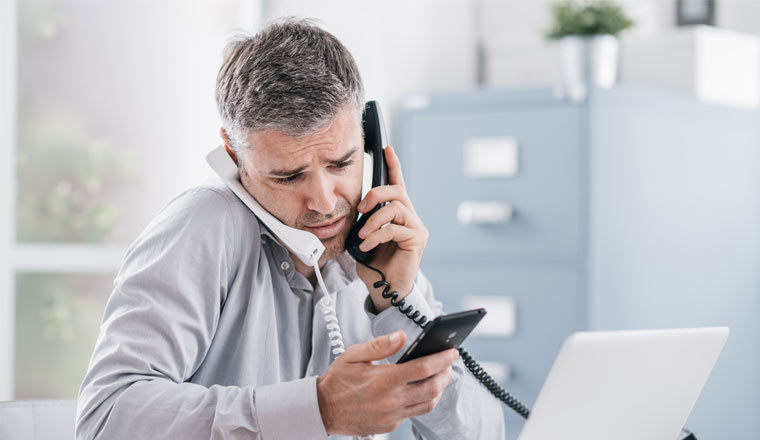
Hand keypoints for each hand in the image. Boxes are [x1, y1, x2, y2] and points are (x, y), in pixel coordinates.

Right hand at [316, 331, 457, 435]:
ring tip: (440, 376)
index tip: (452, 351)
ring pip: (427, 404)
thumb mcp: (354, 355)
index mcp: (384, 379)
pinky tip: (421, 389)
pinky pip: (414, 414)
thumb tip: (402, 336)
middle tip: (449, 363)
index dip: (442, 359)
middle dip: (446, 374)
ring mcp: (391, 415)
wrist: (322, 409)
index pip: (423, 368)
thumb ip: (380, 345)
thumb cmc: (338, 379)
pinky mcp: (390, 425)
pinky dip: (423, 400)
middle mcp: (391, 400)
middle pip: (432, 388)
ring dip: (439, 389)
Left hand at [355, 146, 428, 311]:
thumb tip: (357, 209)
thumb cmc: (375, 264)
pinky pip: (395, 227)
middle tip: (362, 206)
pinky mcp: (417, 239)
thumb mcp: (364, 237)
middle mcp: (410, 218)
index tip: (386, 147)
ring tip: (363, 236)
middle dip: (376, 194)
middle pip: (397, 191)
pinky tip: (368, 246)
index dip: (393, 165)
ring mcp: (416, 228)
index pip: (397, 184)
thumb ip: (365, 220)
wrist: (385, 289)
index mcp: (397, 214)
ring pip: (396, 208)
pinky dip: (377, 235)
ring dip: (373, 220)